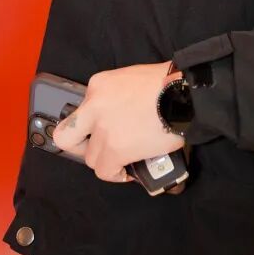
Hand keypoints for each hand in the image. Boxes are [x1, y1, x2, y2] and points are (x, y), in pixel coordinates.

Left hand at [52, 62, 183, 183]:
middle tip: (100, 150)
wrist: (183, 93)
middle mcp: (94, 106)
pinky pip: (104, 171)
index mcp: (98, 85)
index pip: (81, 110)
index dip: (90, 126)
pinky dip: (116, 174)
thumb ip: (118, 96)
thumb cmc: (167, 83)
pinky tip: (127, 172)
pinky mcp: (115, 149)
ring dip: (106, 161)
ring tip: (124, 160)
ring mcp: (103, 129)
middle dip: (82, 147)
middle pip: (70, 137)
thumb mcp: (131, 79)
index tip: (100, 132)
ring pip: (90, 158)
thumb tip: (123, 116)